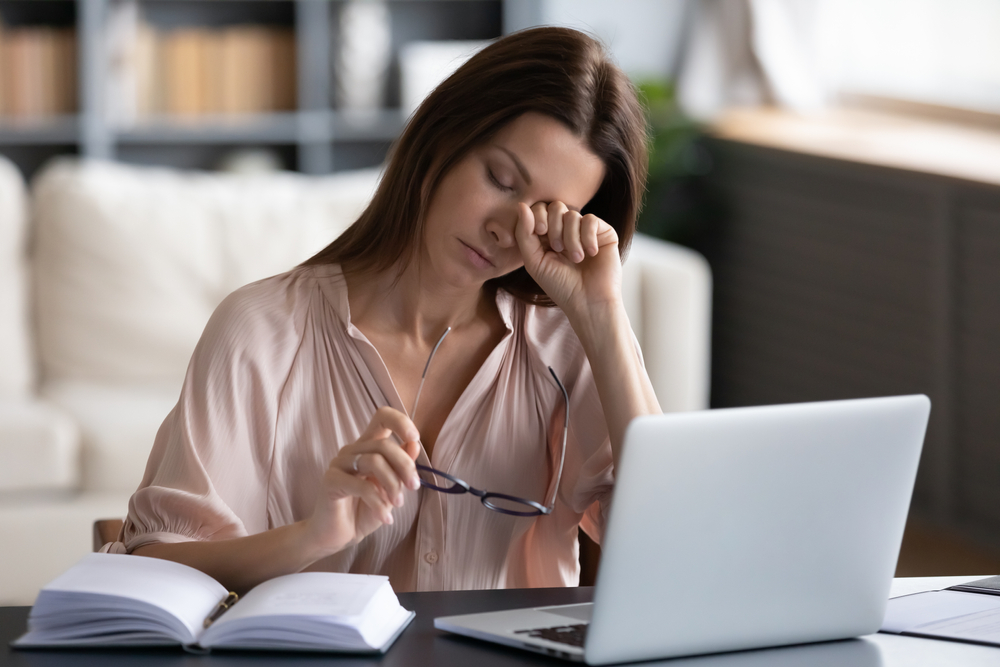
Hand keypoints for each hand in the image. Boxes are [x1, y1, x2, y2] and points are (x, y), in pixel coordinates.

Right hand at [303, 407, 421, 556]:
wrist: (339, 536)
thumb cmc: (365, 510)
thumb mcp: (391, 489)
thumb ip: (401, 467)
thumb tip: (414, 445)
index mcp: (368, 447)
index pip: (382, 417)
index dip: (400, 422)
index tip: (414, 439)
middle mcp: (352, 450)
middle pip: (384, 445)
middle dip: (405, 466)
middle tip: (414, 487)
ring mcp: (339, 464)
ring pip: (373, 461)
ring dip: (392, 485)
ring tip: (397, 504)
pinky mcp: (330, 481)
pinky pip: (361, 485)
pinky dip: (378, 503)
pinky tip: (385, 518)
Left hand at [514, 201, 622, 315]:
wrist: (588, 302)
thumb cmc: (560, 286)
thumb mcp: (534, 261)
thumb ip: (524, 234)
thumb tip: (522, 205)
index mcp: (548, 236)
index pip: (539, 209)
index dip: (537, 215)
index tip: (540, 232)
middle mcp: (567, 230)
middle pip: (555, 206)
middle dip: (554, 226)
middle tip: (558, 248)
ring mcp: (585, 231)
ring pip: (573, 214)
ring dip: (571, 238)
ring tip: (576, 259)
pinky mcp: (604, 232)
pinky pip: (591, 220)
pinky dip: (587, 237)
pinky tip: (590, 253)